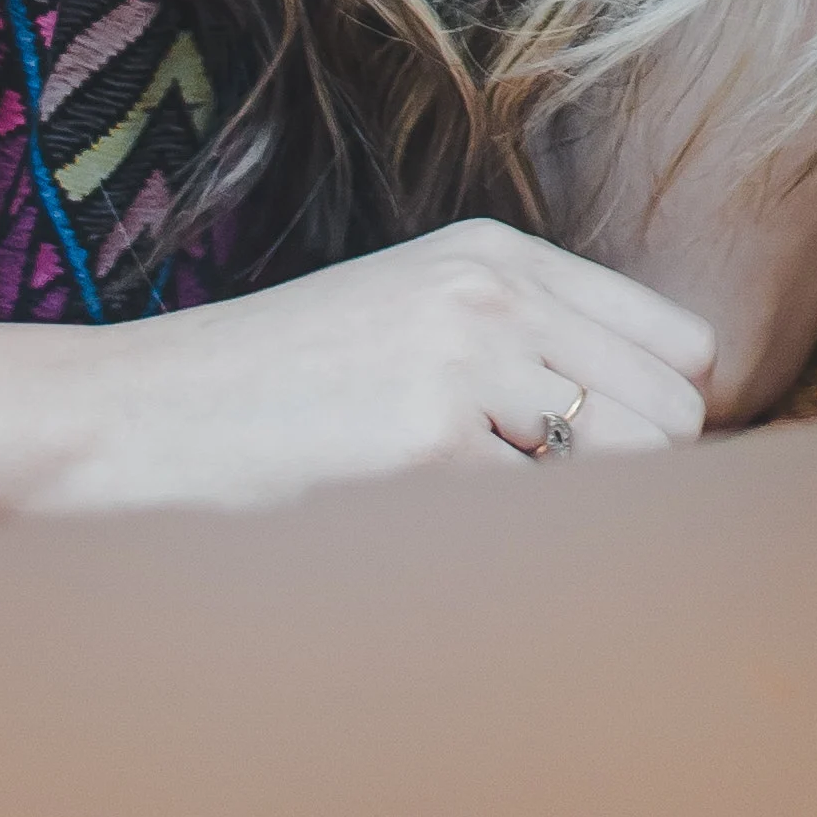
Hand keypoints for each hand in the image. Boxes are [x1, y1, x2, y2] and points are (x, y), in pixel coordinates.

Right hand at [34, 220, 715, 515]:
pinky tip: (452, 553)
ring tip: (502, 538)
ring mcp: (462, 364)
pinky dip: (525, 558)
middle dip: (639, 483)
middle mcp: (493, 296)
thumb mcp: (408, 323)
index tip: (618, 473)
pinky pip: (546, 521)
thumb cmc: (271, 394)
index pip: (680, 344)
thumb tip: (660, 434)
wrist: (136, 422)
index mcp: (496, 258)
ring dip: (589, 520)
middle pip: (674, 414)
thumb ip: (523, 351)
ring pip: (633, 466)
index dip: (664, 421)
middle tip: (559, 526)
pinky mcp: (426, 446)